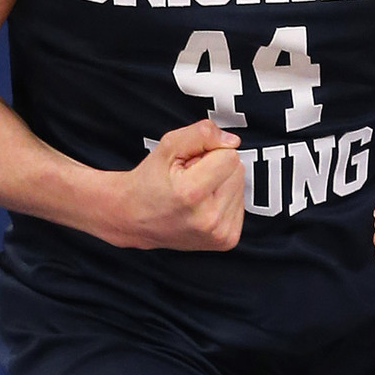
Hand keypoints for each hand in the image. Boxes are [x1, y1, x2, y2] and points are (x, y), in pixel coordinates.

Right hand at [119, 119, 245, 250]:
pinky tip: (203, 205)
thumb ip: (202, 134)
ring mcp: (219, 234)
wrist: (134, 218)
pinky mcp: (226, 240)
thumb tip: (233, 141)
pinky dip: (223, 199)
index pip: (230, 156)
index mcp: (192, 194)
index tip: (190, 164)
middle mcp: (208, 219)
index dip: (210, 153)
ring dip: (220, 184)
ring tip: (194, 193)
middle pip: (237, 171)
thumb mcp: (168, 146)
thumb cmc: (150, 181)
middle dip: (216, 168)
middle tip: (190, 179)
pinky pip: (240, 204)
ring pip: (240, 187)